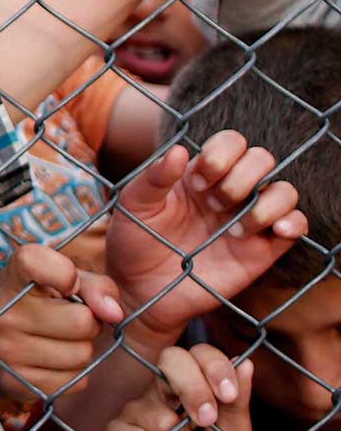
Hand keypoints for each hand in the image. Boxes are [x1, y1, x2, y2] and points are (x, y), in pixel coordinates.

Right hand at [0, 242, 124, 404]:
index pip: (34, 260)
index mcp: (15, 275)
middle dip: (90, 323)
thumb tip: (114, 313)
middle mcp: (2, 311)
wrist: (16, 350)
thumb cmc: (58, 307)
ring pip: (80, 354)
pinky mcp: (16, 382)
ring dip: (83, 350)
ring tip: (62, 342)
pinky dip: (75, 375)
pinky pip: (73, 381)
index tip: (71, 284)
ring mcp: (4, 349)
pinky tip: (56, 365)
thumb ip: (100, 287)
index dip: (64, 272)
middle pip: (81, 320)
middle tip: (70, 321)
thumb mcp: (79, 285)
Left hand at [107, 131, 306, 350]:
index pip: (231, 143)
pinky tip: (274, 231)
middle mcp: (229, 191)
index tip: (198, 183)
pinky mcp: (262, 249)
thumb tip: (178, 150)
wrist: (140, 288)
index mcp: (200, 173)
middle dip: (241, 178)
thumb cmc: (135, 240)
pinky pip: (296, 225)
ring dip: (266, 203)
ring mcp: (248, 219)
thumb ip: (154, 177)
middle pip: (262, 160)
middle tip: (212, 205)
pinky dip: (293, 223)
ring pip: (284, 191)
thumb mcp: (134, 205)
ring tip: (235, 229)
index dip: (221, 155)